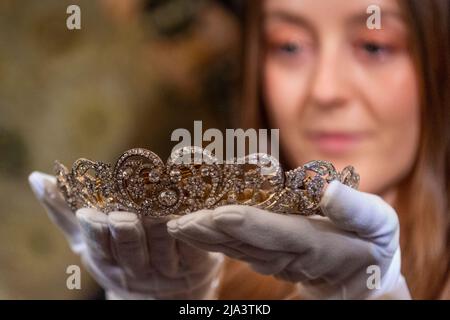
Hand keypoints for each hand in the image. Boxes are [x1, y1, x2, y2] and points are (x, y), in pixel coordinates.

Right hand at [28, 172, 223, 298]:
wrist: (168, 289)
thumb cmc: (123, 255)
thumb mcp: (91, 240)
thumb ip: (65, 212)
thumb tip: (37, 178)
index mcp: (109, 260)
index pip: (100, 246)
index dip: (96, 230)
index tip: (89, 213)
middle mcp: (138, 268)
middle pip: (131, 247)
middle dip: (126, 230)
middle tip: (125, 213)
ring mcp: (169, 268)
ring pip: (163, 244)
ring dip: (161, 222)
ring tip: (161, 198)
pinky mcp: (198, 263)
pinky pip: (194, 246)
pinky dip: (191, 227)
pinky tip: (189, 207)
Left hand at [166, 180, 410, 298]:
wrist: (360, 275)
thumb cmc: (372, 243)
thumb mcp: (376, 222)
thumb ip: (352, 208)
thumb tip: (325, 189)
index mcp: (313, 244)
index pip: (273, 233)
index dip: (245, 223)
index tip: (216, 214)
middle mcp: (286, 254)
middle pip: (242, 240)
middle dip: (208, 228)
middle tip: (174, 217)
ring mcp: (273, 258)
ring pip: (234, 245)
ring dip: (204, 232)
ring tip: (174, 218)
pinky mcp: (266, 255)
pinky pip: (236, 245)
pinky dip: (213, 233)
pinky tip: (193, 222)